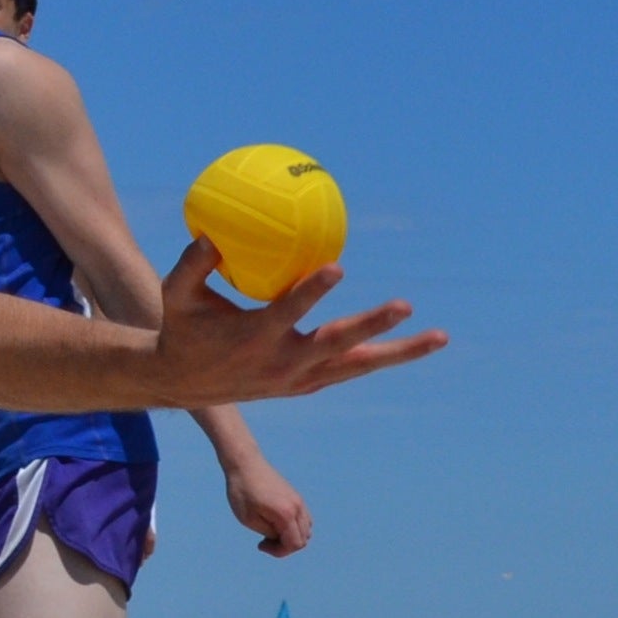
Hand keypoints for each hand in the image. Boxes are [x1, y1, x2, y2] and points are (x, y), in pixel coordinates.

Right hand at [151, 243, 445, 408]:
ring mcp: (300, 379)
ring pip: (358, 365)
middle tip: (406, 304)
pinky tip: (412, 342)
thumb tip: (211, 232)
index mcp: (256, 338)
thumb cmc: (181, 328)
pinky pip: (351, 369)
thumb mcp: (176, 296)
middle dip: (372, 325)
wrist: (183, 384)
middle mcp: (285, 363)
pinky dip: (378, 356)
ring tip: (441, 336)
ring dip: (400, 352)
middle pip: (338, 344)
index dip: (312, 291)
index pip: (289, 313)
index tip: (338, 267)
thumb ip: (191, 265)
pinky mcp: (309, 385)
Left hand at [221, 455, 312, 558]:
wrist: (245, 463)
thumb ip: (269, 533)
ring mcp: (299, 501)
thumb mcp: (249, 519)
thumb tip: (281, 539)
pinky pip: (303, 519)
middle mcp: (297, 507)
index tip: (260, 544)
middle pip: (303, 539)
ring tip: (270, 532)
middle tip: (264, 540)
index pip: (294, 544)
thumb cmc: (242, 491)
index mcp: (286, 514)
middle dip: (285, 546)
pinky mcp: (296, 496)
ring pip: (306, 530)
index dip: (279, 552)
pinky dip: (294, 527)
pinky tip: (275, 523)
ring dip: (291, 536)